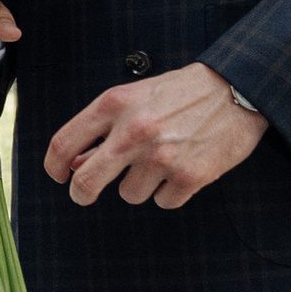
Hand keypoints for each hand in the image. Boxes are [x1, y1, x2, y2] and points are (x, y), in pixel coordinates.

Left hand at [44, 64, 266, 209]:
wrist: (237, 89)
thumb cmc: (182, 92)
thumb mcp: (136, 97)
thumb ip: (103, 128)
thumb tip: (76, 163)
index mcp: (115, 104)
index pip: (64, 143)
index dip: (54, 166)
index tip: (58, 175)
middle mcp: (134, 131)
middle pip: (86, 183)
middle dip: (81, 194)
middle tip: (85, 194)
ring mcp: (162, 156)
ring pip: (129, 194)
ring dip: (141, 185)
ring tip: (162, 160)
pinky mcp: (189, 177)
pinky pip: (163, 202)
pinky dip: (171, 192)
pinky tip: (183, 167)